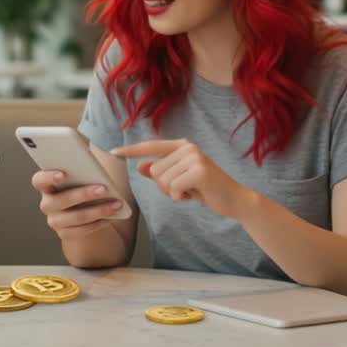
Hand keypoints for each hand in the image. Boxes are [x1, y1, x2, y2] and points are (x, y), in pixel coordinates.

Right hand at [31, 170, 125, 241]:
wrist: (82, 206)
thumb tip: (97, 153)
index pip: (39, 180)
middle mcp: (47, 204)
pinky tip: (112, 216)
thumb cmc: (81, 182)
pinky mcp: (65, 233)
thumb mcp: (79, 171)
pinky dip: (99, 223)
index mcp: (45, 185)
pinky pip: (82, 230)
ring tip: (115, 204)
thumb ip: (81, 163)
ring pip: (75, 218)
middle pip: (61, 201)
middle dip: (83, 194)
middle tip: (104, 189)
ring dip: (97, 211)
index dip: (48, 177)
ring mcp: (55, 220)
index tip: (63, 174)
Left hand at [110, 139, 245, 214]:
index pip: (151, 146)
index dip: (131, 150)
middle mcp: (187, 147)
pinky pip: (173, 187)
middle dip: (164, 186)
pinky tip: (194, 195)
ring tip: (191, 191)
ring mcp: (194, 157)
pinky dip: (180, 196)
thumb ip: (160, 172)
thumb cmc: (205, 189)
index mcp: (182, 146)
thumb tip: (140, 165)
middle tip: (183, 189)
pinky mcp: (200, 171)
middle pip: (154, 170)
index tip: (112, 151)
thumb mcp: (179, 180)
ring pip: (162, 180)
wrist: (233, 200)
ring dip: (173, 192)